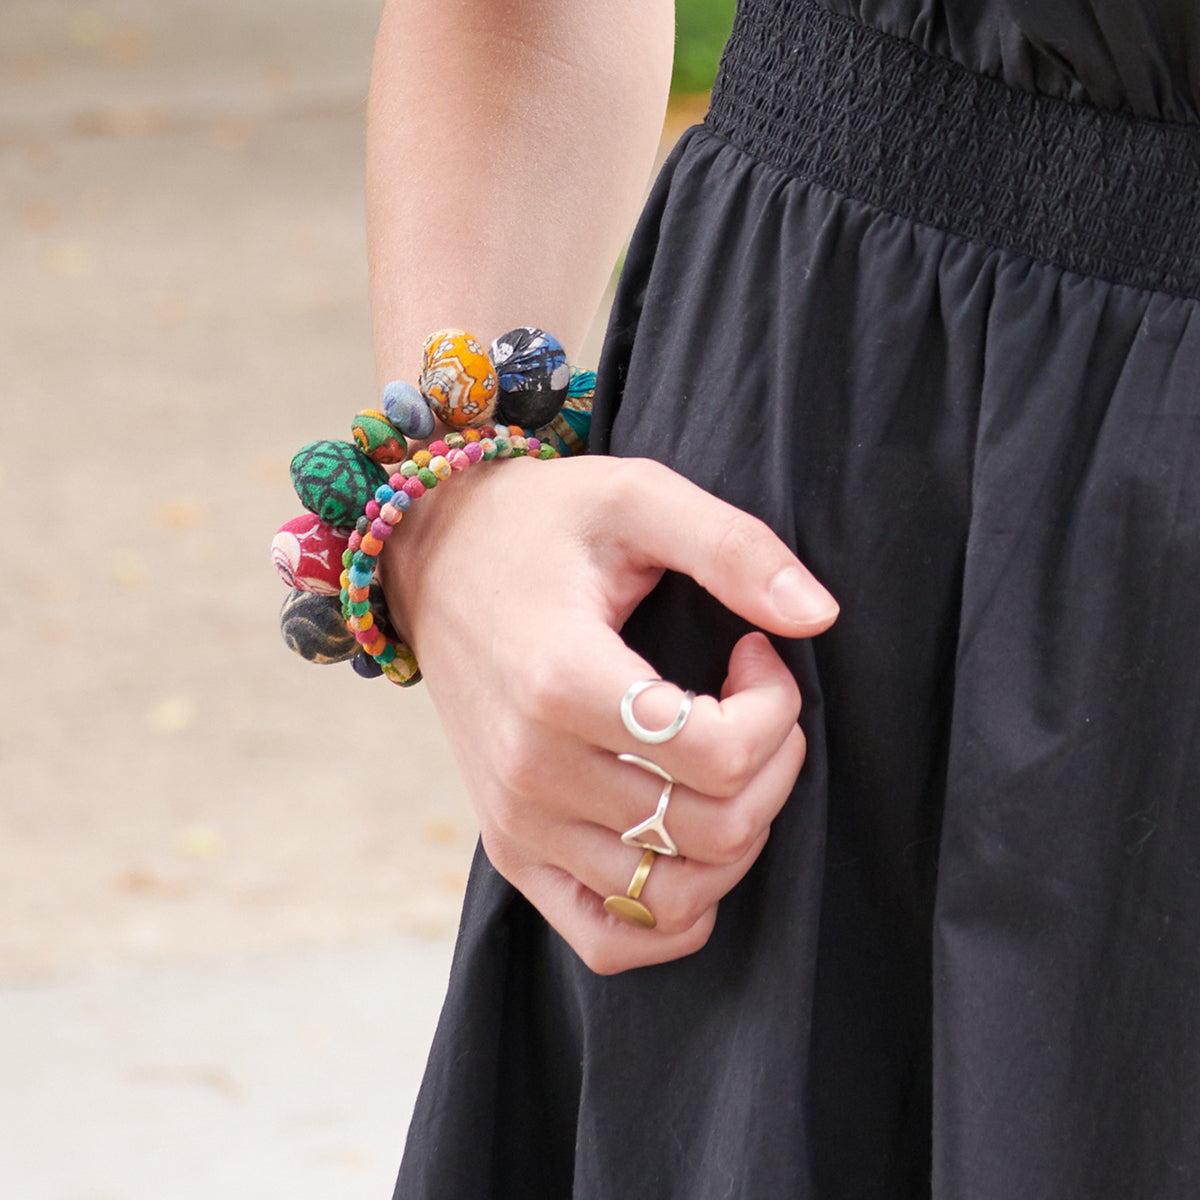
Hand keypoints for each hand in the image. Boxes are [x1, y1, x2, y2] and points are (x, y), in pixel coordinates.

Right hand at [380, 455, 836, 973]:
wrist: (435, 561)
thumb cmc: (540, 526)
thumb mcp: (635, 497)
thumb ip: (732, 547)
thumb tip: (820, 614)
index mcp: (562, 682)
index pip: (720, 755)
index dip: (776, 708)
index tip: (755, 654)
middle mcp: (533, 771)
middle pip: (713, 829)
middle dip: (772, 766)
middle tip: (752, 703)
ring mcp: (518, 823)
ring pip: (676, 895)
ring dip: (738, 834)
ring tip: (722, 764)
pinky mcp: (512, 849)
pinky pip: (609, 937)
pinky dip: (672, 916)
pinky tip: (689, 846)